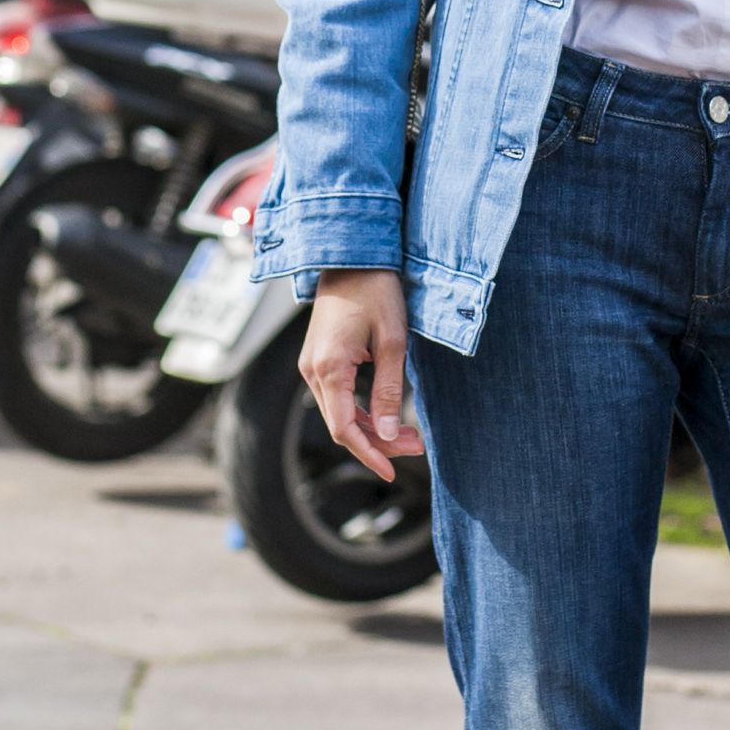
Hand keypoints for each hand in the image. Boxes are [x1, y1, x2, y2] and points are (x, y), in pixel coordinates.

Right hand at [299, 269, 422, 484]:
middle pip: (342, 425)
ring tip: (409, 435)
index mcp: (329, 367)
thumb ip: (389, 390)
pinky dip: (360, 411)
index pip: (343, 428)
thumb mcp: (393, 341)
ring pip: (339, 414)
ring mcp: (312, 366)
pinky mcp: (318, 360)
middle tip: (417, 445)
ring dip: (371, 428)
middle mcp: (312, 371)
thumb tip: (387, 432)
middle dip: (378, 442)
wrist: (351, 258)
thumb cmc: (376, 292)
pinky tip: (386, 416)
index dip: (368, 454)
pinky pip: (336, 398)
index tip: (392, 472)